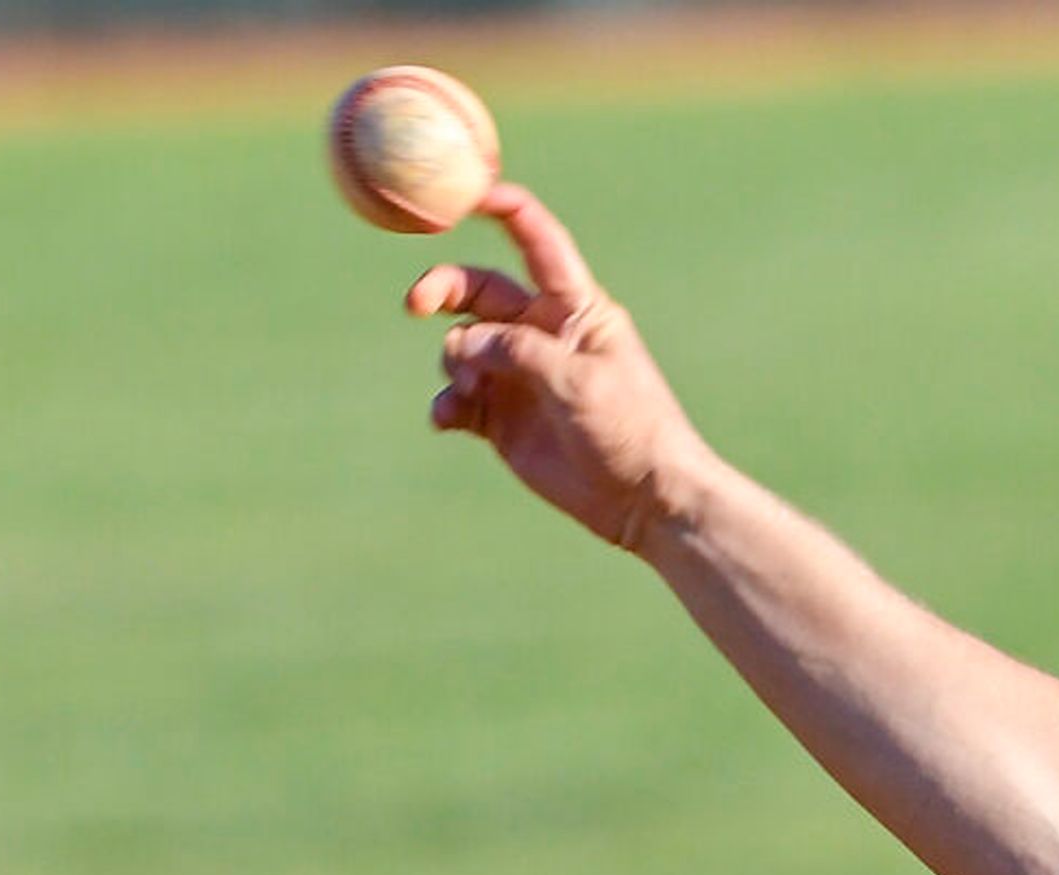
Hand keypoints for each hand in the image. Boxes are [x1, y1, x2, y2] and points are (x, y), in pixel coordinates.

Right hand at [409, 186, 712, 551]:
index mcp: (574, 307)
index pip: (536, 241)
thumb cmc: (630, 428)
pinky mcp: (501, 417)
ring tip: (472, 392)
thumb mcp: (578, 380)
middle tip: (416, 304)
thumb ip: (518, 353)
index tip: (467, 193)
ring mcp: (518, 374)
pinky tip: (447, 419)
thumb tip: (459, 345)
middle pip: (478, 290)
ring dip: (453, 363)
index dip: (504, 209)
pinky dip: (445, 404)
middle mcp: (540, 332)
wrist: (643, 497)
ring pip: (460, 346)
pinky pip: (456, 398)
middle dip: (443, 289)